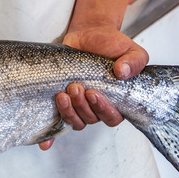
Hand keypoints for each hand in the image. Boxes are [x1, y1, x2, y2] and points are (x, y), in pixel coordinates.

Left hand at [38, 26, 148, 150]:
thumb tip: (123, 73)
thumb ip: (134, 62)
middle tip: (76, 87)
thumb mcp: (131, 50)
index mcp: (116, 101)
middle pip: (90, 119)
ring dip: (68, 111)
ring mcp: (79, 105)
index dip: (103, 110)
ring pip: (74, 121)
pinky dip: (50, 137)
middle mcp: (97, 106)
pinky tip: (44, 143)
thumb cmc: (111, 45)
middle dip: (82, 106)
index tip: (94, 94)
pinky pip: (57, 126)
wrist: (90, 34)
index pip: (113, 117)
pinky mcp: (63, 101)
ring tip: (64, 93)